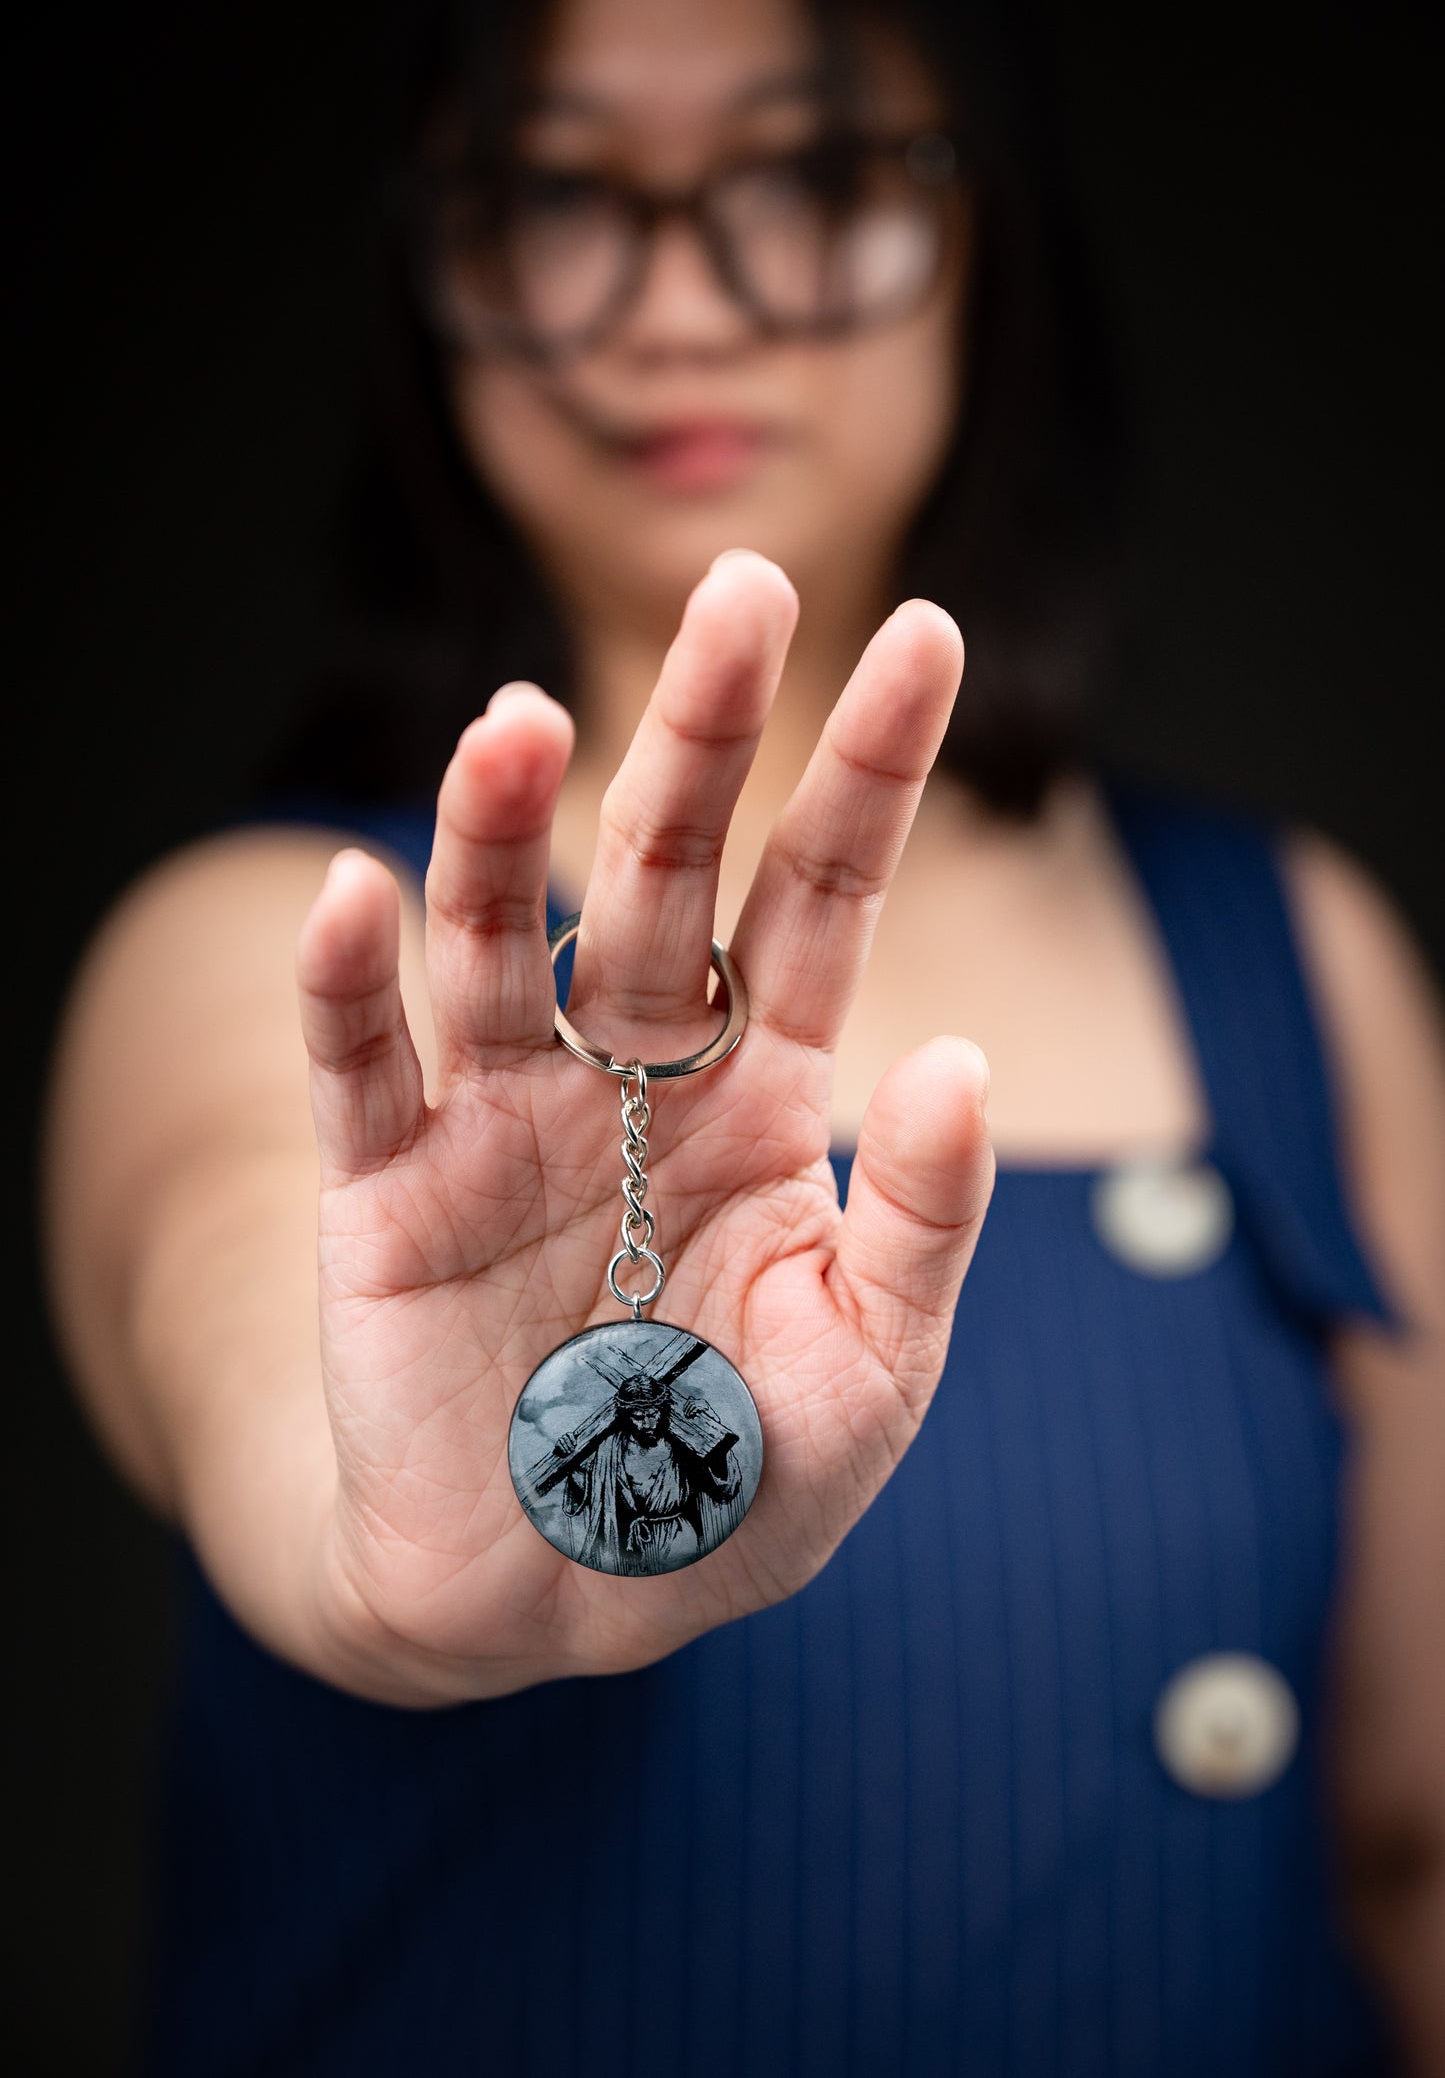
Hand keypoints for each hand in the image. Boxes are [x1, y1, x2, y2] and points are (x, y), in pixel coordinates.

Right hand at [297, 551, 992, 1700]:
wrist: (564, 1596)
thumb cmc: (732, 1481)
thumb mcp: (869, 1371)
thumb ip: (926, 1225)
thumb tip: (964, 1056)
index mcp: (762, 1095)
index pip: (820, 900)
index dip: (869, 772)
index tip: (926, 637)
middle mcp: (630, 1071)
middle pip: (666, 873)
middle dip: (705, 735)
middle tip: (747, 588)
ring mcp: (501, 1117)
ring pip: (498, 937)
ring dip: (503, 827)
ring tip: (517, 721)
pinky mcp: (385, 1191)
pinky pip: (359, 1069)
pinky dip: (348, 986)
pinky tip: (358, 893)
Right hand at [553, 1431, 578, 1459]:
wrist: (564, 1446)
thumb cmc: (571, 1442)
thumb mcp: (574, 1438)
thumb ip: (576, 1435)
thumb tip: (578, 1432)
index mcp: (568, 1434)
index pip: (570, 1435)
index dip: (572, 1440)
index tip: (575, 1444)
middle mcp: (564, 1436)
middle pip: (566, 1439)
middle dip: (570, 1445)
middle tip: (572, 1450)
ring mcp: (560, 1439)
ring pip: (563, 1443)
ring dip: (566, 1448)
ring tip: (569, 1452)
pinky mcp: (557, 1443)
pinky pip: (560, 1445)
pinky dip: (563, 1449)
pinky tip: (565, 1452)